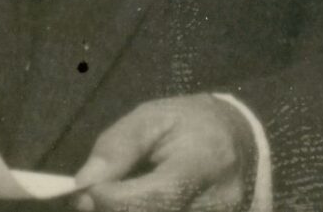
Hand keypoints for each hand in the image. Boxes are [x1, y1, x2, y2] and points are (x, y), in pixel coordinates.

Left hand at [70, 95, 256, 211]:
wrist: (239, 140)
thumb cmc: (191, 124)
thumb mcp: (151, 118)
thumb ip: (117, 148)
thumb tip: (84, 185)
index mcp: (203, 163)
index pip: (151, 199)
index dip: (110, 200)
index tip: (86, 190)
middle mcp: (218, 203)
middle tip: (96, 199)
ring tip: (121, 198)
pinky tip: (140, 206)